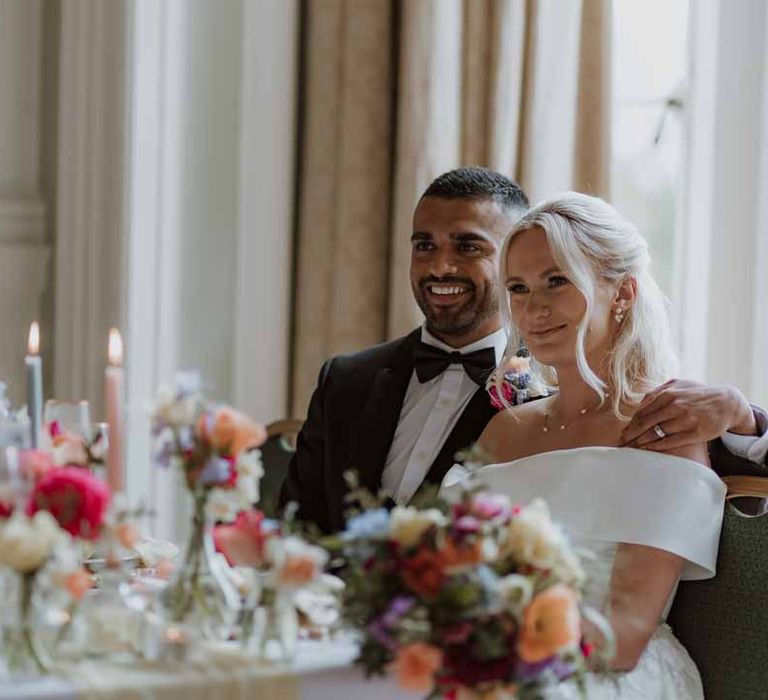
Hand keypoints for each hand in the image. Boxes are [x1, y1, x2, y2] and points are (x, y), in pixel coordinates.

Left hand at [620, 379, 757, 451]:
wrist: (727, 403)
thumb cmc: (698, 394)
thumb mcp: (678, 385)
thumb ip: (658, 391)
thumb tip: (640, 403)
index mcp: (667, 394)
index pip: (642, 412)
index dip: (630, 424)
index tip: (621, 433)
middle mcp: (674, 406)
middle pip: (644, 423)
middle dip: (630, 435)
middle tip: (620, 444)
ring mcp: (685, 419)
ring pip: (655, 433)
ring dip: (640, 442)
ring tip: (630, 449)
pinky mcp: (695, 432)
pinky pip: (670, 441)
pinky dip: (656, 446)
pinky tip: (647, 450)